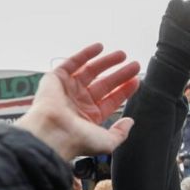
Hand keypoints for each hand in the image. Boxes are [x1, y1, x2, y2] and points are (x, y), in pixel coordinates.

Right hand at [15, 43, 139, 160]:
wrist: (53, 133)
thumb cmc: (77, 140)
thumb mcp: (107, 142)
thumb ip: (121, 133)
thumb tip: (130, 122)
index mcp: (89, 117)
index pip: (112, 100)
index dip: (125, 90)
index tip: (136, 81)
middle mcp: (79, 103)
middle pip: (104, 84)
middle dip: (120, 74)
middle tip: (134, 66)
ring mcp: (68, 90)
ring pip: (91, 71)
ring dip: (107, 62)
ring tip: (123, 55)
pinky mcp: (55, 79)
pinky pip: (72, 63)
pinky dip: (85, 54)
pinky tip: (99, 47)